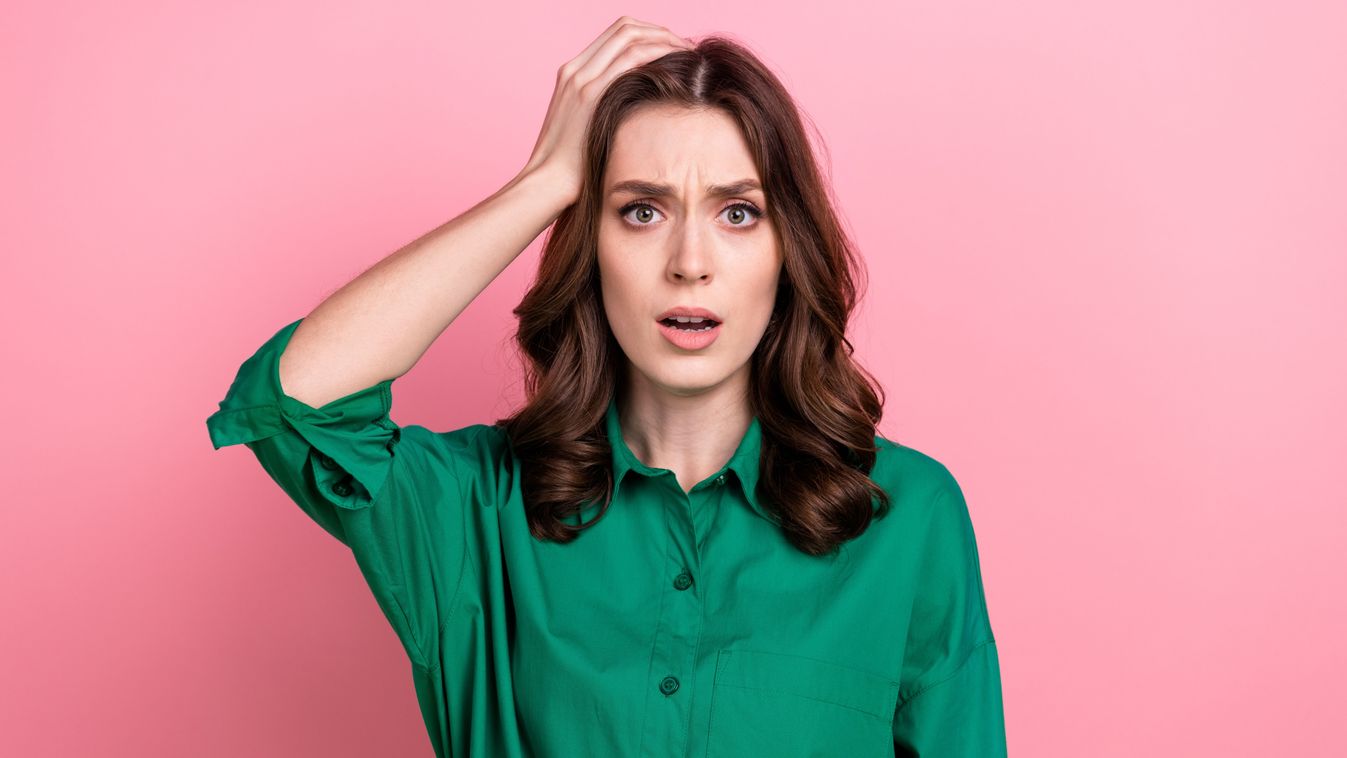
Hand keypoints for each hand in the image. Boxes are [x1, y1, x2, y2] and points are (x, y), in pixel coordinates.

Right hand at [518, 17, 693, 203]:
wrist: (546, 182)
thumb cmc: (570, 167)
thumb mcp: (583, 129)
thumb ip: (603, 111)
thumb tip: (634, 112)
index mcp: (572, 74)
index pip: (615, 36)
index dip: (647, 35)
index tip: (671, 48)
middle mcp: (575, 69)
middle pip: (624, 28)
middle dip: (659, 32)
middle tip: (686, 47)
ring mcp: (580, 78)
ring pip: (629, 36)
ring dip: (664, 39)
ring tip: (688, 52)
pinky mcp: (590, 93)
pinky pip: (630, 58)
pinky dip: (657, 53)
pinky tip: (677, 63)